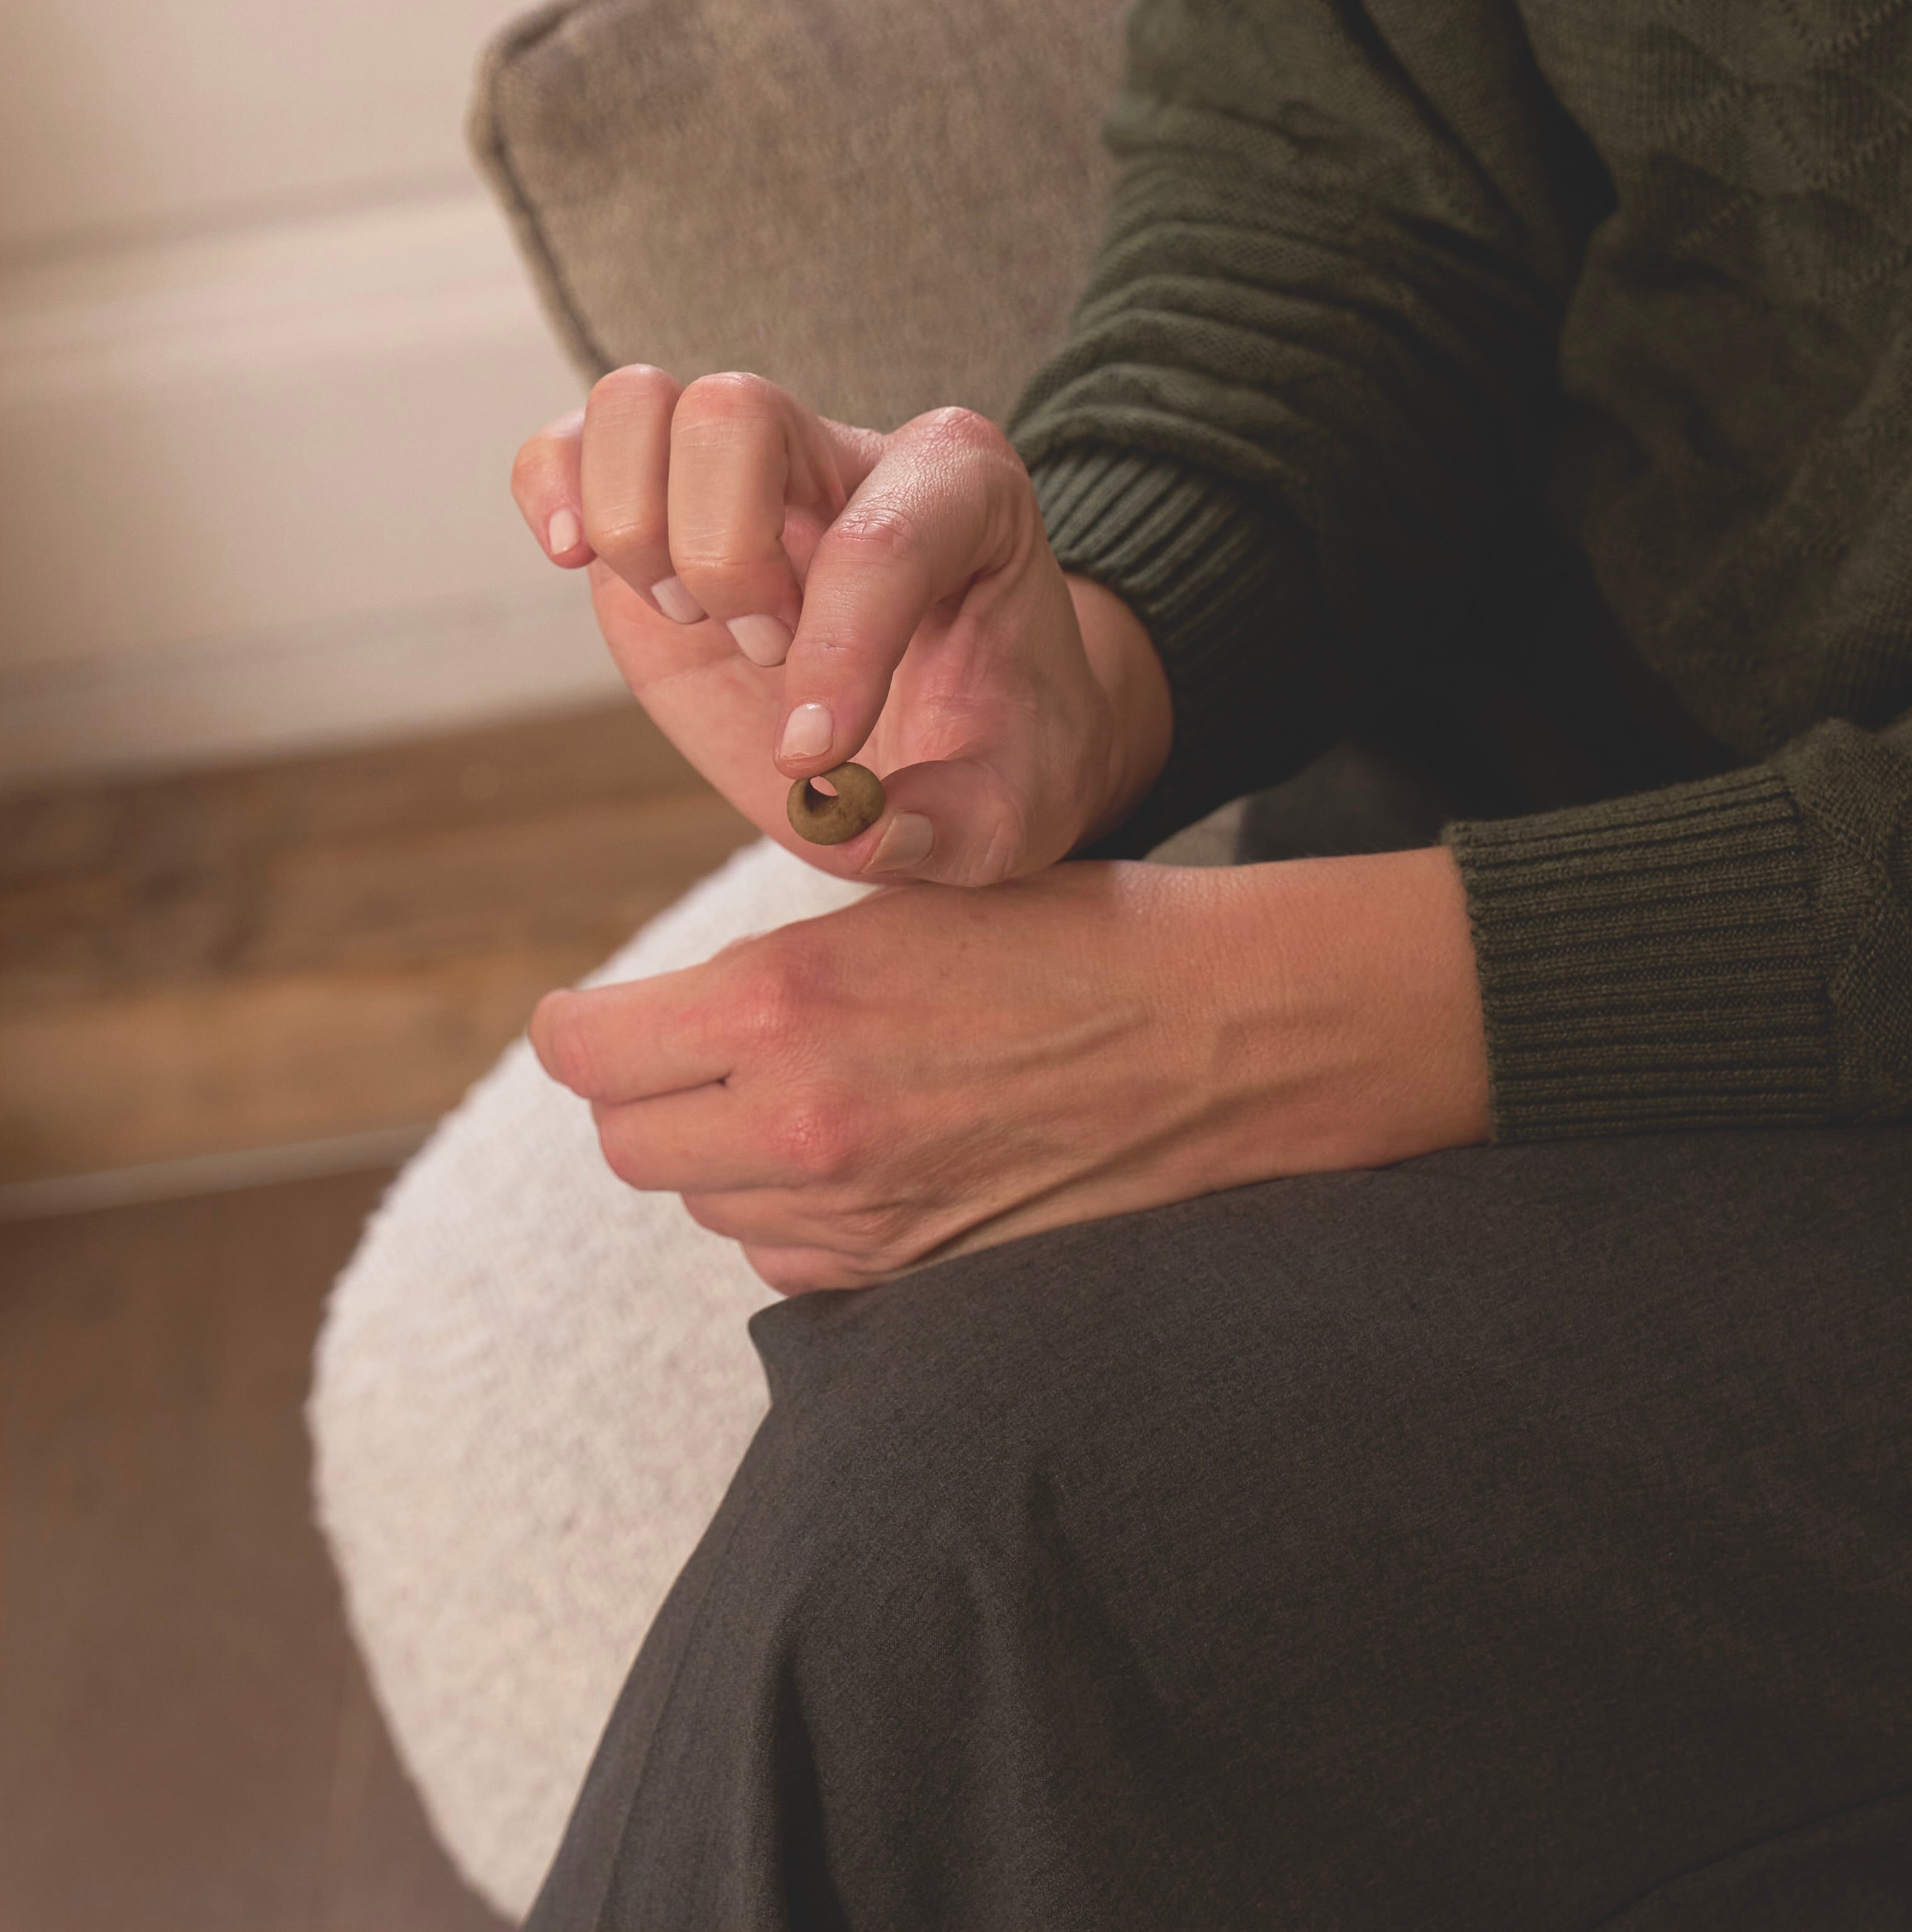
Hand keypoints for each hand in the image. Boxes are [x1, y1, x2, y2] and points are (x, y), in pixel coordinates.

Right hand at [510, 369, 1170, 885]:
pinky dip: (551, 489)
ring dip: (640, 530)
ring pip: (641, 403)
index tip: (815, 759)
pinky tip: (574, 560)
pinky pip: (574, 442)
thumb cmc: (997, 746)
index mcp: (964, 489)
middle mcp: (845, 451)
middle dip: (727, 558)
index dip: (836, 651)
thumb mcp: (1017, 807)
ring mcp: (744, 473)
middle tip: (767, 654)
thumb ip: (958, 825)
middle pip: (736, 413)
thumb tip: (855, 824)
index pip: (879, 535)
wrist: (960, 735)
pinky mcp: (659, 511)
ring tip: (693, 618)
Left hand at [530, 845, 1489, 1291]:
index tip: (595, 1020)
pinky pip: (784, 1256)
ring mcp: (854, 1216)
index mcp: (786, 1004)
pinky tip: (860, 1153)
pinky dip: (793, 1212)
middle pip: (628, 1140)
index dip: (581, 1030)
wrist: (1217, 1036)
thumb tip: (671, 1018)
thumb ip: (769, 972)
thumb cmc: (1065, 940)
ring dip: (723, 1154)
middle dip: (644, 1093)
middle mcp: (801, 1123)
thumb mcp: (895, 910)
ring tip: (805, 1091)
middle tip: (695, 1050)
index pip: (587, 1052)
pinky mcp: (904, 1275)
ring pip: (705, 1202)